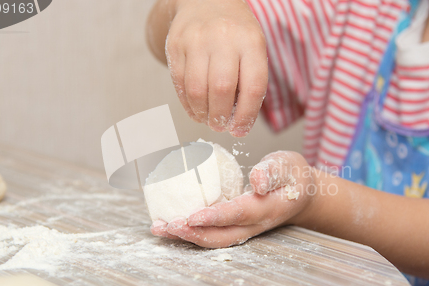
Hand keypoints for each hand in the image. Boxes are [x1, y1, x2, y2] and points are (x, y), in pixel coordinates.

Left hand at [150, 151, 315, 247]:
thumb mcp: (288, 166)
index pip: (238, 214)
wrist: (301, 194)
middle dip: (192, 234)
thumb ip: (272, 172)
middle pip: (221, 237)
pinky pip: (213, 234)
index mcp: (267, 209)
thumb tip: (256, 180)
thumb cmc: (293, 176)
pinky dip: (191, 232)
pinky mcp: (236, 227)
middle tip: (166, 225)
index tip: (192, 216)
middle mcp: (254, 225)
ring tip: (160, 228)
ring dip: (186, 237)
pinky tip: (171, 224)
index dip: (215, 217)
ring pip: (214, 240)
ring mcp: (245, 230)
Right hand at [165, 0, 267, 136]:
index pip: (252, 87)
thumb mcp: (253, 49)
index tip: (240, 130)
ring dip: (203, 114)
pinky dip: (188, 104)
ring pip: (197, 90)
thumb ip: (249, 81)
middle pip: (222, 90)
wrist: (205, 1)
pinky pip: (180, 84)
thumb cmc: (235, 33)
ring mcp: (196, 41)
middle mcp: (223, 39)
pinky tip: (196, 110)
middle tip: (221, 126)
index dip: (246, 116)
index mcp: (250, 42)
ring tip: (208, 119)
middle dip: (221, 117)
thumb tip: (237, 122)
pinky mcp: (175, 46)